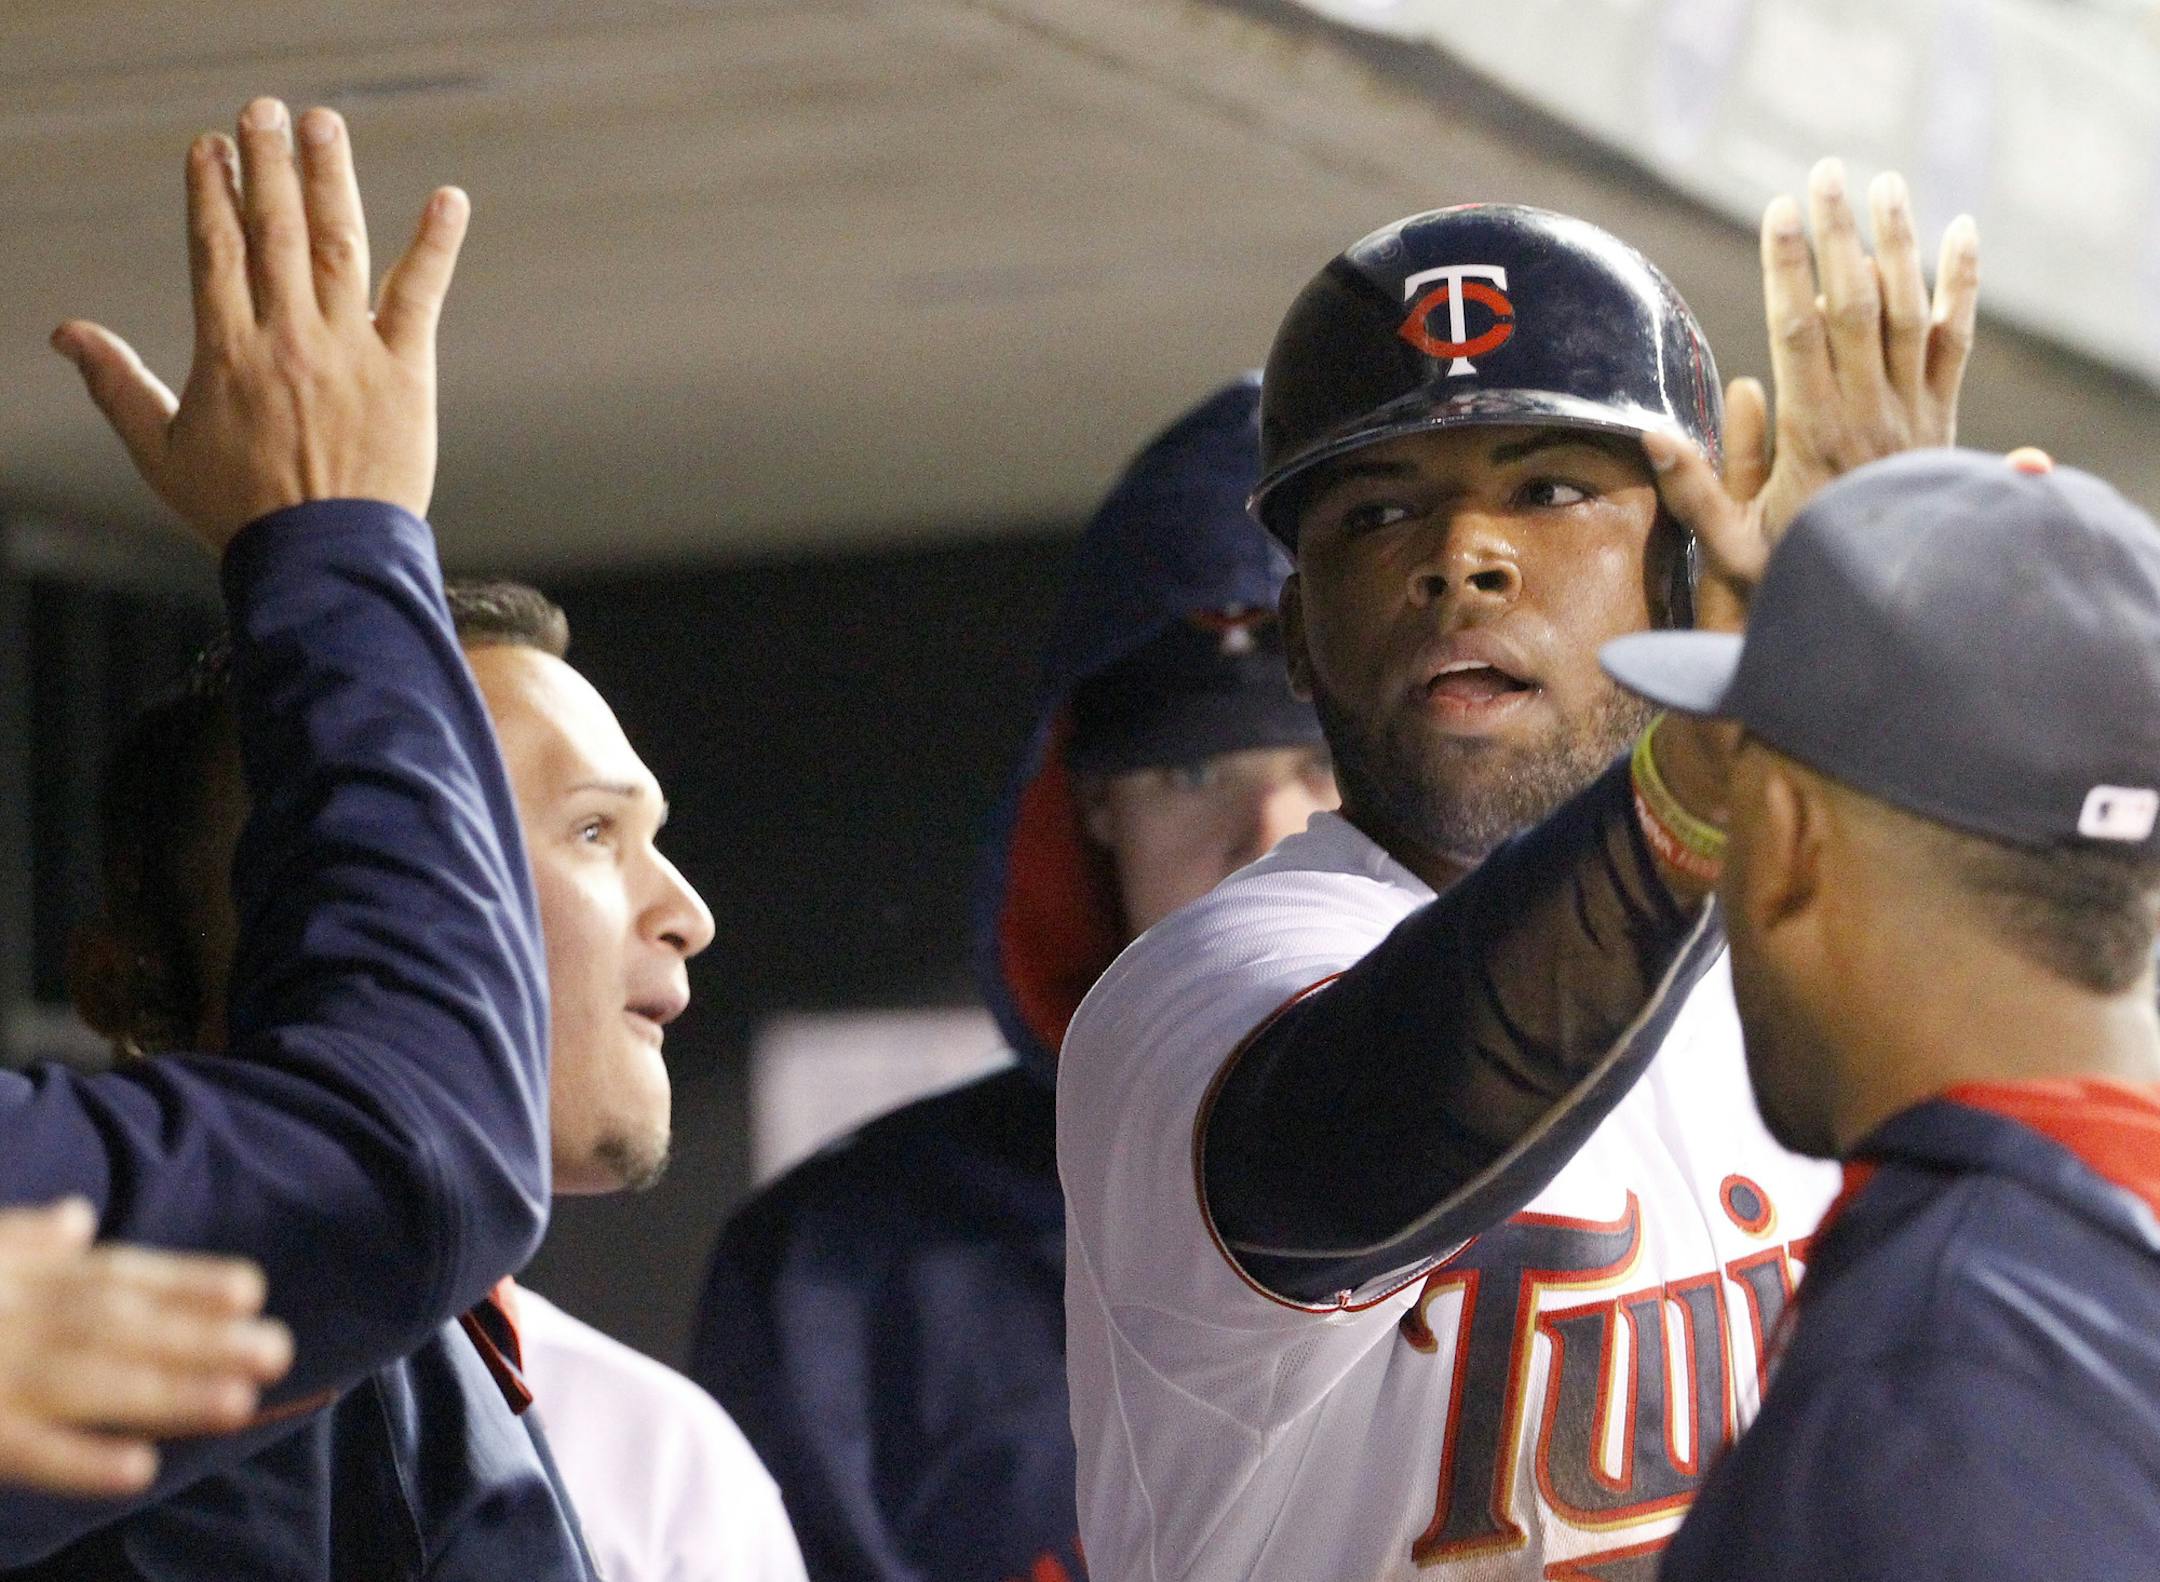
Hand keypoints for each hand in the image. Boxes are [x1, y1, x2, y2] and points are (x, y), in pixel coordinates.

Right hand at [0, 1199, 291, 1496]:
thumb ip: (21, 1241)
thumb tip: (79, 1218)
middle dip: (200, 1339)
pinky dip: (81, 1461)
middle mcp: (17, 1322)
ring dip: (166, 1394)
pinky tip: (142, 1469)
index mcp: (20, 1280)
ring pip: (90, 1384)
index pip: (116, 1278)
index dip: (185, 1284)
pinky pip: (28, 1453)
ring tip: (241, 1403)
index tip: (252, 1290)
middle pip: (120, 1326)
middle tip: (277, 1350)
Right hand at [51, 98, 471, 553]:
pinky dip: (435, 245)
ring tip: (323, 125)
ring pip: (338, 246)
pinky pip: (419, 295)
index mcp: (226, 352)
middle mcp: (287, 339)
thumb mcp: (162, 451)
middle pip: (275, 231)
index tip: (211, 149)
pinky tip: (449, 198)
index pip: (217, 250)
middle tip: (265, 111)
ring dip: (331, 179)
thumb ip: (119, 385)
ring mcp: (349, 351)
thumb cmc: (240, 513)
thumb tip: (67, 334)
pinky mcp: (405, 372)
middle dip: (268, 165)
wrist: (323, 560)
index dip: (213, 193)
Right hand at [1646, 158, 1980, 631]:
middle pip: (1856, 304)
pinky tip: (1958, 233)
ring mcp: (1912, 410)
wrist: (1894, 608)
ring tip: (1883, 184)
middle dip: (1839, 233)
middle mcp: (1869, 412)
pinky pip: (1954, 338)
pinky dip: (1961, 283)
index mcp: (1814, 435)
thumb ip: (1695, 489)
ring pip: (1909, 309)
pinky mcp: (1940, 415)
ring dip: (1897, 241)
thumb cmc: (1803, 579)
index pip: (1801, 331)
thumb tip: (1650, 433)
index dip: (1790, 268)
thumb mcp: (1732, 548)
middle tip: (1824, 172)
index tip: (1779, 213)